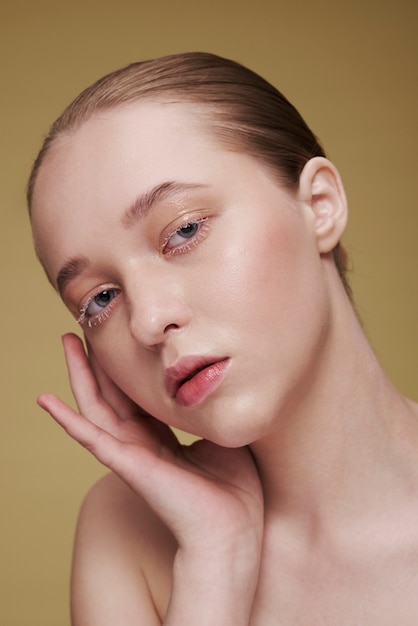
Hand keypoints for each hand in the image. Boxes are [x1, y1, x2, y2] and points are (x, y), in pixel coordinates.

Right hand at [38, 333, 263, 556]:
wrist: (234, 531)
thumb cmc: (234, 491)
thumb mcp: (223, 438)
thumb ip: (210, 412)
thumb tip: (217, 381)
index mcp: (161, 439)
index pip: (134, 396)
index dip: (124, 367)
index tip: (119, 337)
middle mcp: (140, 444)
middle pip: (110, 394)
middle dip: (96, 360)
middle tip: (83, 327)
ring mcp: (130, 454)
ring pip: (95, 406)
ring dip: (78, 373)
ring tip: (66, 340)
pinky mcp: (128, 464)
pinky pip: (90, 438)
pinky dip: (66, 419)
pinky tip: (46, 399)